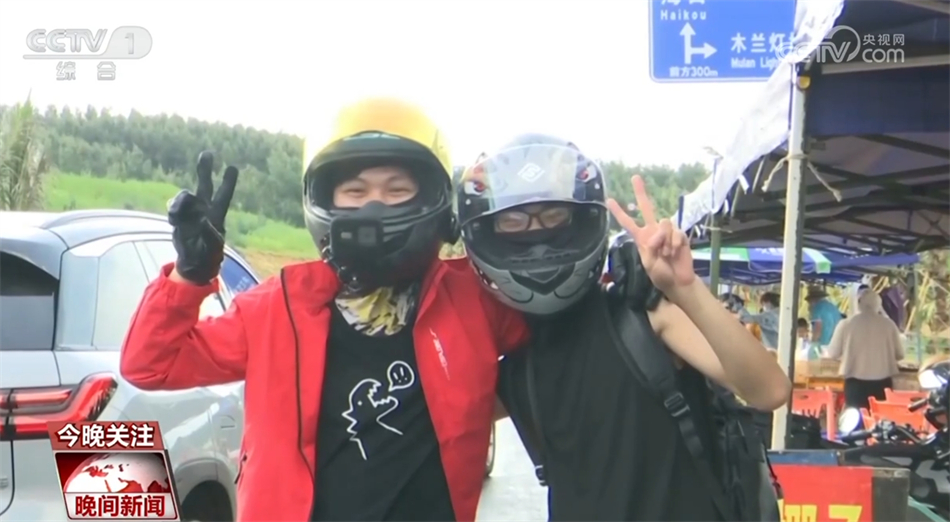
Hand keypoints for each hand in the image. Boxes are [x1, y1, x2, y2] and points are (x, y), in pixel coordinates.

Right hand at [167, 151, 237, 284]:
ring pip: (185, 197)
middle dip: (205, 170)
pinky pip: (173, 209)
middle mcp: (204, 209)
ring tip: (181, 218)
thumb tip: (201, 218)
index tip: (232, 167)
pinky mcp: (178, 219)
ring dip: (182, 203)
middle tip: (207, 153)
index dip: (228, 182)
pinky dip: (173, 213)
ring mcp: (190, 213)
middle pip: (205, 186)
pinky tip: (175, 222)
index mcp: (217, 215)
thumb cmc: (209, 256)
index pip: (224, 195)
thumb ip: (209, 232)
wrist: (193, 264)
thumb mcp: (213, 246)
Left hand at [606, 175, 695, 295]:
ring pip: (663, 223)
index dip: (619, 212)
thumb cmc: (660, 274)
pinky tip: (675, 252)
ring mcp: (667, 232)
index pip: (628, 222)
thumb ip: (650, 247)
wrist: (678, 281)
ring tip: (666, 254)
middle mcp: (653, 231)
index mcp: (641, 238)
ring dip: (664, 241)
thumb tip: (658, 233)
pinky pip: (676, 233)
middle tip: (635, 177)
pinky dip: (674, 244)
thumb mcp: (648, 264)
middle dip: (640, 192)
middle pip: (646, 207)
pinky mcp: (680, 235)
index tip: (609, 200)